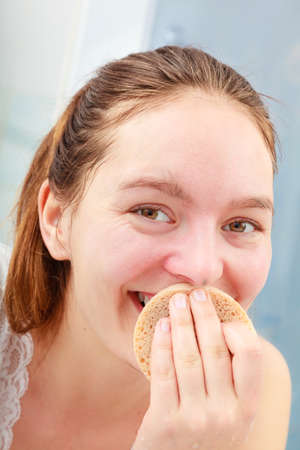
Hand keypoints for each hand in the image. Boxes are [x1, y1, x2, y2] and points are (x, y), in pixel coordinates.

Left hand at [132, 289, 262, 449]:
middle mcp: (225, 413)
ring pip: (188, 356)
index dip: (234, 328)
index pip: (249, 355)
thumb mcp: (229, 416)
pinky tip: (161, 327)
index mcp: (246, 408)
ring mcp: (195, 419)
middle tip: (196, 294)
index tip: (221, 315)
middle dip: (204, 315)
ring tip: (176, 302)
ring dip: (182, 323)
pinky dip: (161, 344)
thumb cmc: (204, 436)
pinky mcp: (165, 423)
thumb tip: (222, 331)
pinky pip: (163, 373)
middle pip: (214, 349)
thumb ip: (230, 382)